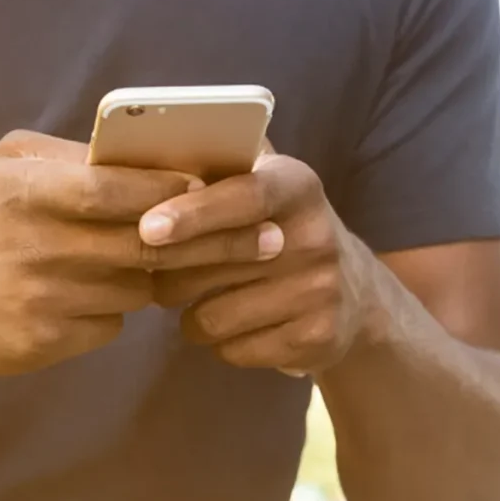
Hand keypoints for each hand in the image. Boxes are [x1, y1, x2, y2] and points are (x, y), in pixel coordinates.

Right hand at [0, 131, 280, 375]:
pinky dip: (113, 311)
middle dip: (216, 243)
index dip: (182, 193)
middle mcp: (37, 245)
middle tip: (268, 240)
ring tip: (180, 265)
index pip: (125, 190)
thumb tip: (153, 155)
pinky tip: (93, 298)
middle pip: (149, 246)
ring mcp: (41, 299)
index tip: (230, 191)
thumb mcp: (7, 167)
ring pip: (137, 289)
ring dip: (159, 278)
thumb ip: (73, 158)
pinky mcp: (43, 343)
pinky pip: (109, 325)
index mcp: (30, 191)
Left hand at [140, 153, 387, 375]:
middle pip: (211, 265)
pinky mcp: (316, 339)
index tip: (147, 228)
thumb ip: (219, 167)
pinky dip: (219, 343)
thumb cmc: (281, 230)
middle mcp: (316, 236)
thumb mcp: (266, 187)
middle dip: (167, 271)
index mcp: (297, 186)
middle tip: (153, 268)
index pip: (243, 196)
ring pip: (211, 317)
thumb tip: (144, 150)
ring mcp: (320, 291)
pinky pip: (231, 350)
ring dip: (190, 314)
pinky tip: (236, 325)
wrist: (355, 294)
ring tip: (202, 299)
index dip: (192, 213)